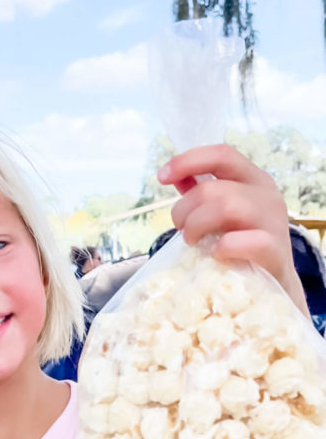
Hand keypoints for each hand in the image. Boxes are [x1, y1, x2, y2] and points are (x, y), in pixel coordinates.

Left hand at [158, 144, 308, 316]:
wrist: (277, 283)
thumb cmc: (245, 244)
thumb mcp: (226, 212)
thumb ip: (203, 192)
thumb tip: (175, 175)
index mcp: (253, 179)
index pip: (221, 154)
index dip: (187, 161)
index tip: (161, 177)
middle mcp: (266, 194)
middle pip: (214, 188)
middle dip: (184, 209)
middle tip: (180, 229)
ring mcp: (273, 221)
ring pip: (227, 207)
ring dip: (197, 225)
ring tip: (192, 241)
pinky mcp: (275, 250)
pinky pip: (247, 241)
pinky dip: (224, 247)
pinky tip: (215, 254)